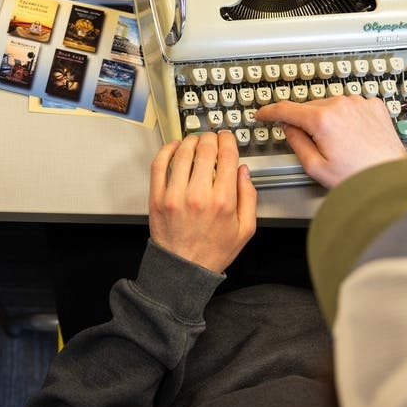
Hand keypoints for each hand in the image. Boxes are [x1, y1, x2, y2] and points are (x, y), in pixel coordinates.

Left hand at [148, 131, 256, 273]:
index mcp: (222, 201)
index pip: (226, 157)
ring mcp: (174, 195)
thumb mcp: (245, 229)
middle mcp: (198, 195)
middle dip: (210, 138)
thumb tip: (243, 171)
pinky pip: (159, 164)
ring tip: (195, 141)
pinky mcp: (157, 197)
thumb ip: (249, 197)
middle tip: (212, 138)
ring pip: (182, 153)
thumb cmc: (213, 250)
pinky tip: (174, 147)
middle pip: (204, 150)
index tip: (227, 138)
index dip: (227, 141)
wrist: (183, 268)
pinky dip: (167, 150)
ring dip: (190, 141)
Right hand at [254, 96, 406, 188]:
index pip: (286, 109)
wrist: (391, 179)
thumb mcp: (315, 167)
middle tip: (312, 144)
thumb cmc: (357, 177)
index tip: (262, 114)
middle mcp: (341, 105)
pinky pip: (350, 106)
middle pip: (309, 107)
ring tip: (337, 144)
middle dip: (305, 122)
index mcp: (322, 119)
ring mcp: (359, 103)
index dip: (269, 111)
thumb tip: (289, 127)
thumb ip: (296, 142)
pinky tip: (351, 135)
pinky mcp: (374, 106)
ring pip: (330, 105)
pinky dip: (346, 116)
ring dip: (326, 118)